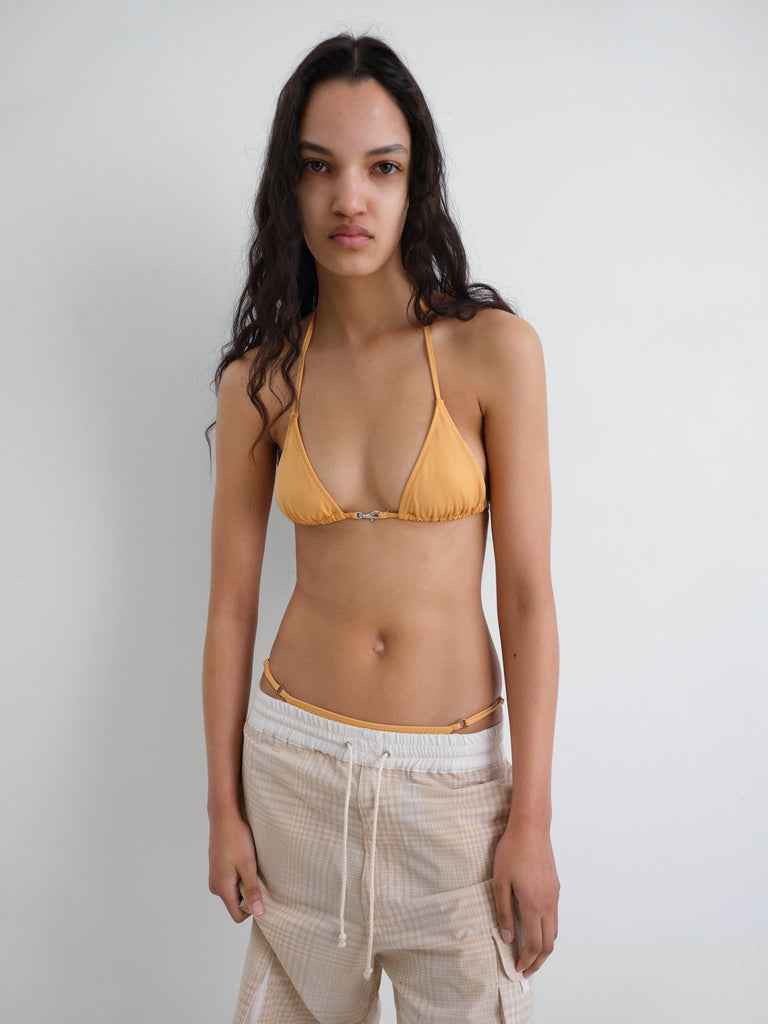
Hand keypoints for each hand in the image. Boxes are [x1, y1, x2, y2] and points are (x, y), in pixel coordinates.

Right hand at [208, 809, 263, 921]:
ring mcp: (215, 877)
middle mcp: (215, 886)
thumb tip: (257, 912)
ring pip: (234, 891)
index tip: (261, 892)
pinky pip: (230, 881)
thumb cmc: (236, 838)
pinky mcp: (217, 869)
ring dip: (245, 882)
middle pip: (236, 904)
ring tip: (250, 864)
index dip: (252, 908)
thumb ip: (252, 890)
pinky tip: (243, 859)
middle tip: (256, 873)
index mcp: (222, 889)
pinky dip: (239, 874)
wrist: (224, 817)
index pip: (237, 915)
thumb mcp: (248, 865)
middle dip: (249, 893)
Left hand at [492, 821, 558, 976]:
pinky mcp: (555, 887)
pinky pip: (555, 916)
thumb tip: (508, 937)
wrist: (531, 828)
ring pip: (555, 931)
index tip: (518, 969)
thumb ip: (504, 912)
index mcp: (533, 905)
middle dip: (538, 961)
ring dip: (545, 947)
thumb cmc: (512, 852)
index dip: (527, 961)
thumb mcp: (499, 882)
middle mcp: (548, 904)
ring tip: (531, 954)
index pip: (535, 945)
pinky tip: (536, 928)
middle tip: (526, 970)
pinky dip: (548, 930)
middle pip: (549, 944)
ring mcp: (554, 895)